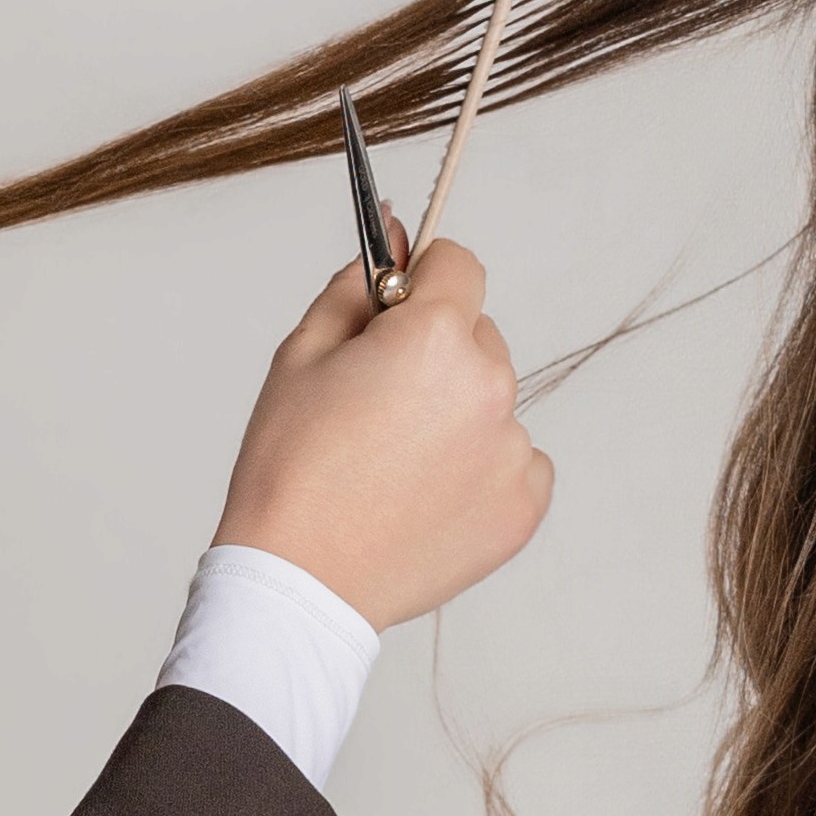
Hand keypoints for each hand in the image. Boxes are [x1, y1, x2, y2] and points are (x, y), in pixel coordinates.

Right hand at [211, 238, 553, 627]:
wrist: (300, 580)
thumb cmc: (290, 468)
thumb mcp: (303, 353)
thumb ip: (359, 283)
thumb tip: (396, 234)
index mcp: (435, 336)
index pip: (459, 265)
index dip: (422, 284)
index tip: (396, 316)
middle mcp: (490, 385)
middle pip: (479, 335)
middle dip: (437, 353)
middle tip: (377, 407)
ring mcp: (514, 450)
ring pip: (493, 401)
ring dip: (457, 414)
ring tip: (395, 463)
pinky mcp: (524, 505)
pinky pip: (515, 460)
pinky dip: (480, 470)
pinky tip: (426, 495)